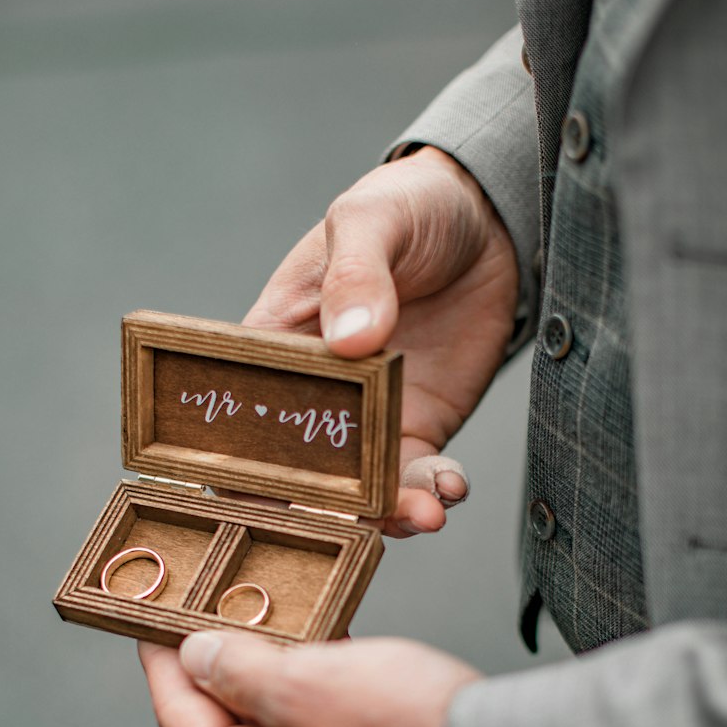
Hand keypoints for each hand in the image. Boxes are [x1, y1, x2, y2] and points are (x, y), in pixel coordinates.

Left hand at [139, 633, 479, 726]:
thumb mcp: (307, 683)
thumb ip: (239, 669)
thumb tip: (196, 658)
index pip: (179, 717)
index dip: (162, 659)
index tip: (151, 618)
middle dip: (222, 665)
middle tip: (216, 609)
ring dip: (276, 678)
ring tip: (278, 620)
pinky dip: (317, 700)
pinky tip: (334, 657)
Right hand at [244, 147, 518, 537]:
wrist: (487, 219)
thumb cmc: (407, 208)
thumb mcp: (370, 219)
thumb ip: (356, 273)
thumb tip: (351, 340)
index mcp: (275, 345)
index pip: (238, 420)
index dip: (243, 470)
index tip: (269, 497)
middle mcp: (313, 394)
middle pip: (300, 474)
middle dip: (325, 509)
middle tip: (360, 518)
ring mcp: (369, 418)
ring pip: (363, 490)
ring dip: (388, 513)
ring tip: (423, 513)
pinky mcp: (420, 427)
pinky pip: (417, 478)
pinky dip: (432, 493)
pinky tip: (451, 487)